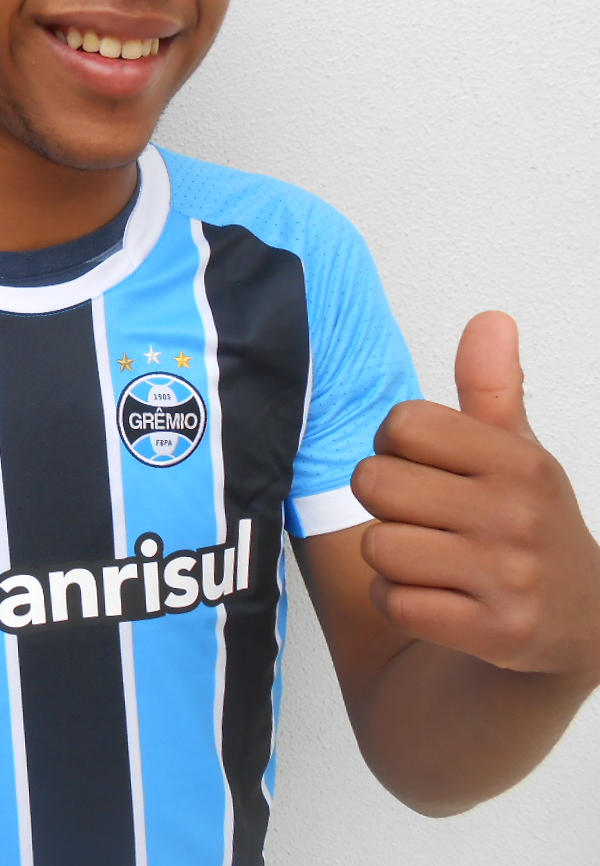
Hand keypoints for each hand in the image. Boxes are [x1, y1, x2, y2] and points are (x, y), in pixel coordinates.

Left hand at [353, 311, 599, 680]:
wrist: (578, 625)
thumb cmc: (525, 524)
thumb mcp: (517, 452)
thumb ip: (491, 387)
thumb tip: (491, 320)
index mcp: (518, 461)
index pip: (402, 424)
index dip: (395, 446)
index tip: (425, 468)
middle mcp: (518, 515)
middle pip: (374, 483)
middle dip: (384, 503)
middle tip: (424, 518)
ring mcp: (510, 576)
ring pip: (378, 546)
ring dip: (390, 558)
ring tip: (433, 560)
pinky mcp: (496, 632)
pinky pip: (394, 602)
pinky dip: (398, 602)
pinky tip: (437, 599)